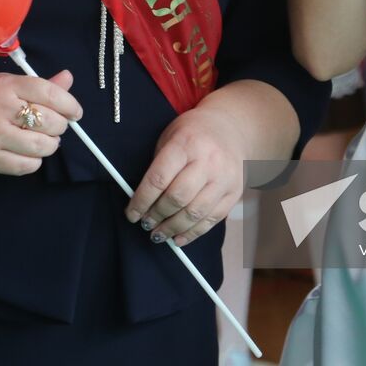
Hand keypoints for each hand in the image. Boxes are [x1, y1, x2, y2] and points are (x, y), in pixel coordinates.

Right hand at [0, 70, 81, 175]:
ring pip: (42, 146)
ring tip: (42, 140)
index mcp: (3, 86)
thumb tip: (67, 78)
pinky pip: (27, 166)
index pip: (47, 92)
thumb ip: (37, 85)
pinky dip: (34, 160)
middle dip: (59, 126)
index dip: (69, 103)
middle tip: (54, 126)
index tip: (75, 112)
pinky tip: (27, 153)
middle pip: (49, 121)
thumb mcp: (1, 84)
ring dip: (49, 145)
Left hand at [125, 108, 247, 245]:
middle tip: (146, 224)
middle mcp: (208, 161)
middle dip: (157, 216)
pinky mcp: (234, 192)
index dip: (142, 201)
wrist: (231, 128)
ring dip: (173, 228)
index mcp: (186, 143)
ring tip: (158, 234)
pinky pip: (212, 219)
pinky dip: (192, 233)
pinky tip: (178, 238)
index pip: (159, 179)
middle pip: (177, 198)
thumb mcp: (170, 137)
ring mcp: (224, 178)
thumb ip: (158, 166)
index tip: (132, 214)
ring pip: (195, 213)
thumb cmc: (194, 132)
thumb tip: (142, 202)